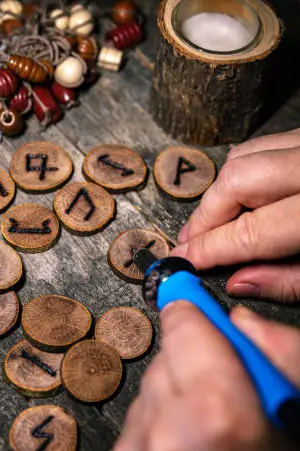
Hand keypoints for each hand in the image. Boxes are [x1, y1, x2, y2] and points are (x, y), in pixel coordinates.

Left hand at [106, 302, 299, 450]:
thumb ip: (275, 360)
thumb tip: (235, 322)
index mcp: (220, 416)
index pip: (186, 326)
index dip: (191, 307)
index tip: (187, 293)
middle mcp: (165, 433)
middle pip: (166, 354)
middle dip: (193, 356)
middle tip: (226, 381)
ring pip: (149, 387)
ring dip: (176, 390)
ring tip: (211, 427)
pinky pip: (136, 420)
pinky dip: (159, 420)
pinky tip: (188, 448)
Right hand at [171, 129, 299, 301]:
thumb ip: (288, 281)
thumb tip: (239, 282)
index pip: (248, 232)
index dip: (209, 249)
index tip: (185, 260)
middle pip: (235, 183)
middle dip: (206, 215)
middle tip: (193, 242)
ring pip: (243, 157)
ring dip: (221, 192)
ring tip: (214, 222)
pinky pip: (262, 145)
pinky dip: (243, 170)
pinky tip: (241, 195)